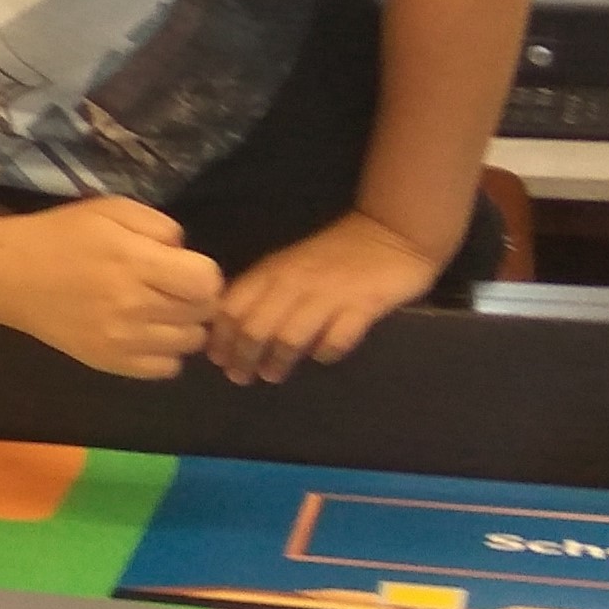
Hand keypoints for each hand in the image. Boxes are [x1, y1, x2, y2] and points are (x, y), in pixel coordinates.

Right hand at [0, 199, 223, 379]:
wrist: (8, 274)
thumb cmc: (61, 235)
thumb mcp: (111, 210)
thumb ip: (160, 227)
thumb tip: (187, 255)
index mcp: (134, 262)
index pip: (207, 282)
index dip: (203, 272)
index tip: (184, 267)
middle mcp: (132, 306)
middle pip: (203, 313)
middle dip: (195, 298)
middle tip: (172, 288)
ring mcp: (121, 340)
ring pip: (189, 343)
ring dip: (182, 326)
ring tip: (159, 311)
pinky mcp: (109, 363)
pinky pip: (166, 369)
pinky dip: (164, 352)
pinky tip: (145, 332)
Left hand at [211, 209, 441, 383]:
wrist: (391, 231)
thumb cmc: (333, 254)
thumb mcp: (289, 265)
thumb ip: (263, 291)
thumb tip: (231, 330)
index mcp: (273, 271)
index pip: (232, 307)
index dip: (220, 337)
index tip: (217, 360)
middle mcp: (295, 283)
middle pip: (255, 326)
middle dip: (242, 356)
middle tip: (240, 377)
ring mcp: (329, 295)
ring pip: (289, 336)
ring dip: (277, 360)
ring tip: (272, 375)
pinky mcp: (363, 306)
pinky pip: (337, 338)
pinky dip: (325, 352)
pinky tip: (322, 357)